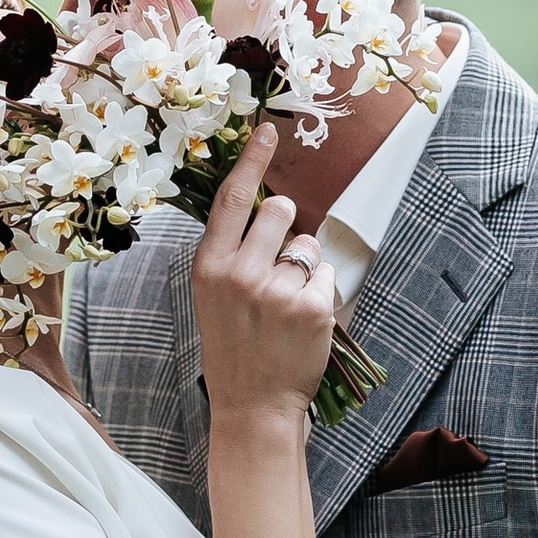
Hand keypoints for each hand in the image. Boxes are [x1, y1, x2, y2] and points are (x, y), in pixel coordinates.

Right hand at [193, 122, 337, 424]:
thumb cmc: (233, 347)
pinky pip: (327, 275)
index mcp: (210, 267)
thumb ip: (231, 253)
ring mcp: (277, 291)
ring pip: (307, 245)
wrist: (253, 405)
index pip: (232, 200)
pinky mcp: (312, 308)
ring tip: (286, 304)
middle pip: (279, 211)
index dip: (251, 162)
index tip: (266, 132)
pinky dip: (320, 293)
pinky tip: (302, 321)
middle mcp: (241, 274)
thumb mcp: (212, 296)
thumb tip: (262, 207)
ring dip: (304, 266)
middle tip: (279, 259)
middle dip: (287, 224)